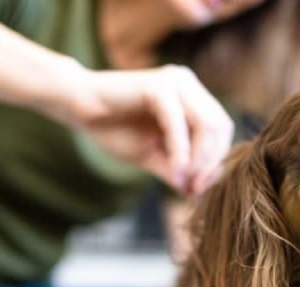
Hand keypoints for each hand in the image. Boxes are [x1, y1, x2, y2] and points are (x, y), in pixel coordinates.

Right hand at [57, 65, 233, 196]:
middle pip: (219, 126)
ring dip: (198, 159)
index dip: (216, 161)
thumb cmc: (113, 128)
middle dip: (211, 162)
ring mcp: (175, 81)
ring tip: (182, 181)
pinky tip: (174, 170)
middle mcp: (187, 83)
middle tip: (194, 189)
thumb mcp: (152, 156)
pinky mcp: (158, 86)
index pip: (221, 129)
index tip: (199, 190)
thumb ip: (177, 169)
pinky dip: (180, 151)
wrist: (78, 108)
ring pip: (206, 124)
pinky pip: (179, 123)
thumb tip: (198, 193)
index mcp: (191, 95)